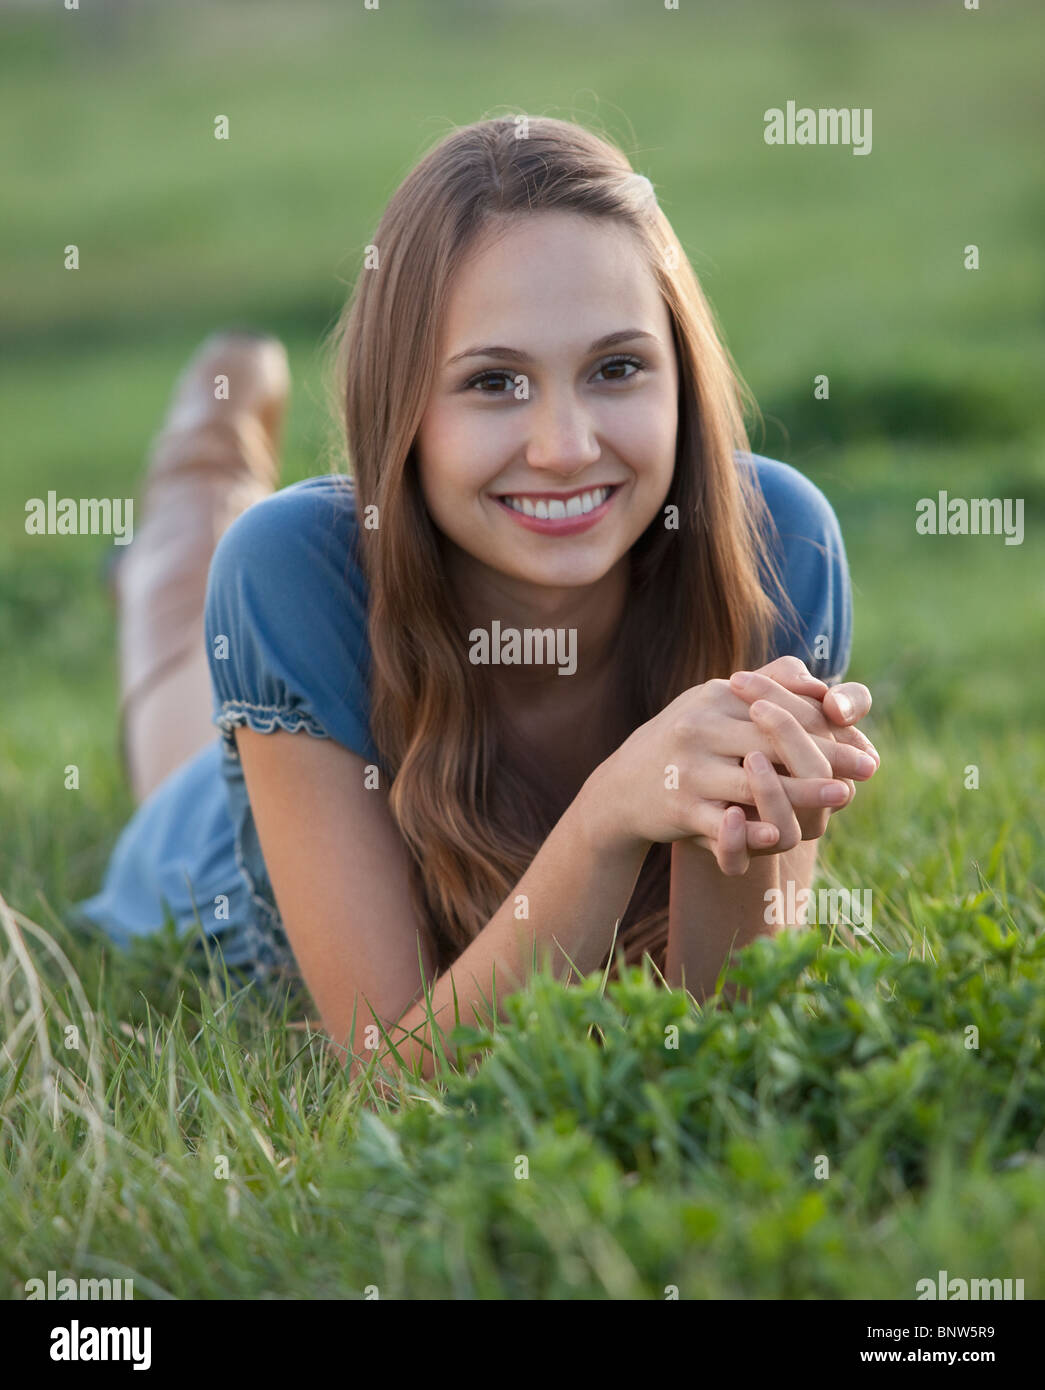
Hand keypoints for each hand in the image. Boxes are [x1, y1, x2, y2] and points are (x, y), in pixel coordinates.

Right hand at [583, 669, 874, 874]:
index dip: (823, 721)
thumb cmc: (685, 742)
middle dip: (824, 753)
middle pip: (772, 740)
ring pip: (753, 782)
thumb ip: (767, 687)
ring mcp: (687, 769)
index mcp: (715, 697)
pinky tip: (778, 835)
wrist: (622, 789)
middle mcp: (699, 727)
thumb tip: (823, 686)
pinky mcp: (678, 807)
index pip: (779, 705)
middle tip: (868, 765)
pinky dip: (749, 831)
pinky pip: (720, 822)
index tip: (861, 735)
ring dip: (801, 791)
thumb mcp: (716, 704)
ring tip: (841, 795)